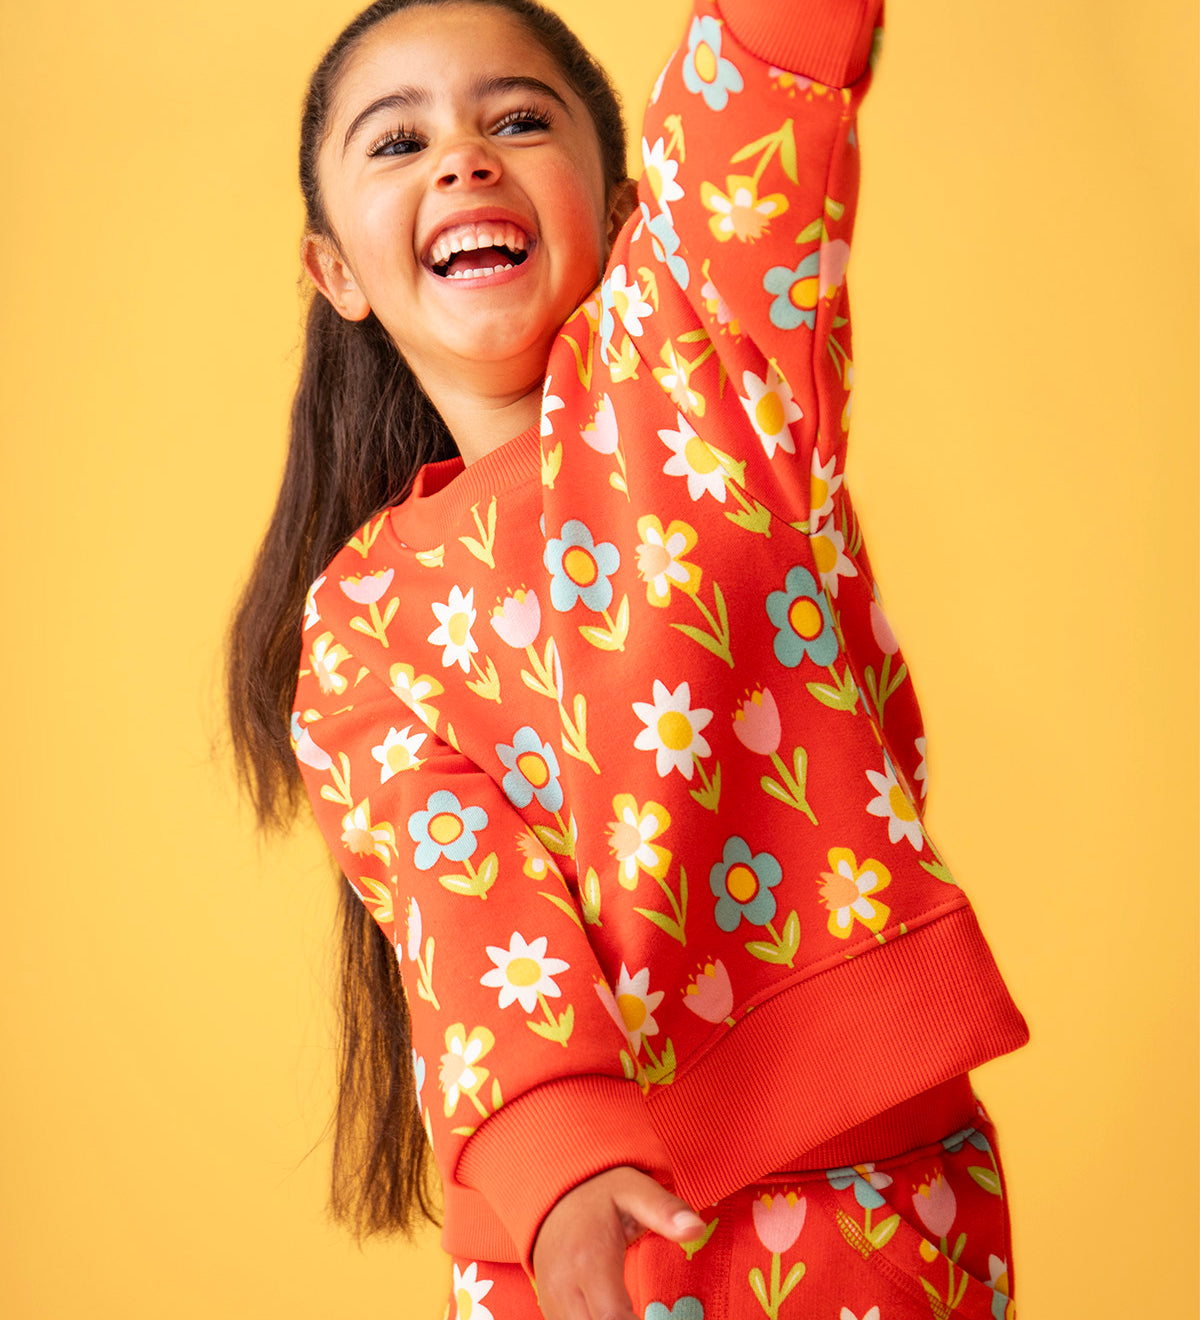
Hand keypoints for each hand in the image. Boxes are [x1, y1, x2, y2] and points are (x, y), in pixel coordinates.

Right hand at [531, 1165, 705, 1319]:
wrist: (558, 1191)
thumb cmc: (601, 1193)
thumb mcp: (635, 1190)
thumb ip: (665, 1210)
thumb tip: (696, 1228)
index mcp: (589, 1259)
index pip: (612, 1317)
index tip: (664, 1318)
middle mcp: (564, 1284)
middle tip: (654, 1314)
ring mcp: (553, 1298)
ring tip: (638, 1314)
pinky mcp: (550, 1306)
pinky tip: (618, 1316)